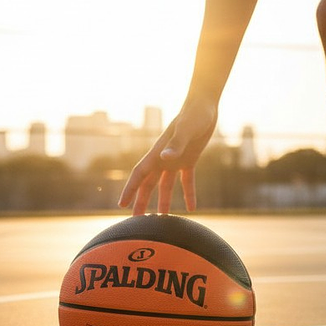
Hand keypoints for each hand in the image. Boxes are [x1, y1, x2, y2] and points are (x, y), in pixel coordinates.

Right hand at [117, 99, 217, 214]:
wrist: (204, 104)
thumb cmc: (193, 114)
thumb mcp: (186, 129)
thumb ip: (176, 144)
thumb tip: (165, 158)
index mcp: (158, 153)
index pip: (139, 175)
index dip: (130, 190)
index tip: (121, 205)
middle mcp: (163, 158)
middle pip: (148, 184)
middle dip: (141, 201)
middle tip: (136, 221)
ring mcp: (175, 159)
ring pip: (165, 185)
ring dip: (163, 201)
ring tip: (161, 220)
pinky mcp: (189, 159)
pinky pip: (187, 181)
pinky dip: (189, 193)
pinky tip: (192, 208)